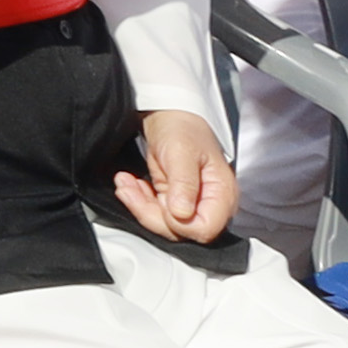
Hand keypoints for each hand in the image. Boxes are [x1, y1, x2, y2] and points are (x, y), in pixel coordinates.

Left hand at [111, 109, 238, 245]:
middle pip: (181, 231)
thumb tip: (182, 214)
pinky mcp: (174, 200)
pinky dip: (138, 201)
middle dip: (150, 213)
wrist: (170, 116)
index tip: (161, 200)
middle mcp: (210, 203)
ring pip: (163, 223)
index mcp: (221, 193)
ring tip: (125, 183)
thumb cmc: (182, 128)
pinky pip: (154, 212)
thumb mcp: (181, 153)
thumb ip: (184, 184)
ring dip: (139, 205)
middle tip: (130, 190)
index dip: (178, 223)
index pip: (204, 229)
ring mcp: (192, 203)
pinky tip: (130, 184)